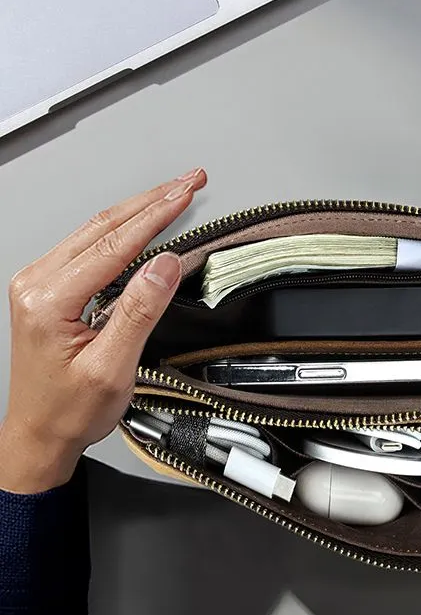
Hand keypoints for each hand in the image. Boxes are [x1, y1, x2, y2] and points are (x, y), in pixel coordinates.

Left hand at [0, 168, 206, 493]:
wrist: (40, 432)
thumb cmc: (69, 410)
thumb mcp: (112, 368)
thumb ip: (139, 313)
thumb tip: (165, 266)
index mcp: (48, 300)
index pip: (113, 245)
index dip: (156, 216)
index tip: (186, 194)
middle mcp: (37, 283)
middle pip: (102, 226)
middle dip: (151, 201)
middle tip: (189, 182)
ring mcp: (39, 283)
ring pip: (94, 230)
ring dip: (138, 210)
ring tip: (174, 195)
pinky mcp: (47, 288)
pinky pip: (87, 246)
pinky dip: (121, 231)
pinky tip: (143, 223)